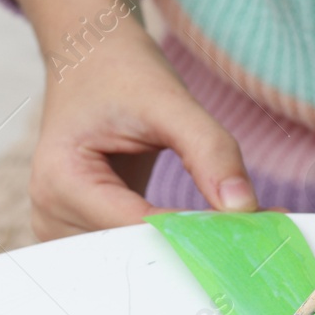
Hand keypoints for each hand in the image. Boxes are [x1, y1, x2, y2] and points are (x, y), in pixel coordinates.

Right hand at [33, 25, 254, 239]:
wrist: (90, 56)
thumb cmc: (120, 71)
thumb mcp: (168, 101)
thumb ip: (210, 151)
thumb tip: (244, 207)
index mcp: (61, 181)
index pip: (139, 229)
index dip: (198, 235)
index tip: (254, 234)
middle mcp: (54, 214)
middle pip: (135, 252)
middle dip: (197, 246)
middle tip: (260, 235)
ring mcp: (67, 229)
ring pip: (139, 258)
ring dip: (191, 249)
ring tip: (242, 230)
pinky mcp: (89, 232)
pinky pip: (137, 250)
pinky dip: (178, 242)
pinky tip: (215, 230)